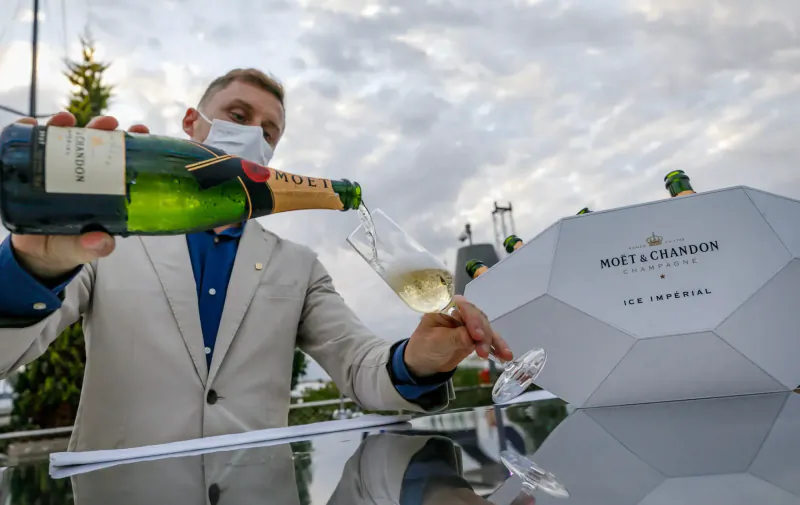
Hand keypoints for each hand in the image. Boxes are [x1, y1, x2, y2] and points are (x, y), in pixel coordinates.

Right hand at [10, 113, 149, 278]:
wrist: (36, 253)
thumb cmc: (69, 246)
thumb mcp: (83, 249)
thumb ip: (94, 247)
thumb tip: (102, 242)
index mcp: (105, 188)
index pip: (120, 159)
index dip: (131, 143)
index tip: (140, 131)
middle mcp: (84, 173)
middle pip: (95, 142)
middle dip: (102, 127)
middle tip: (107, 124)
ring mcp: (59, 169)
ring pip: (65, 139)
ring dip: (67, 125)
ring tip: (66, 120)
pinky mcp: (34, 169)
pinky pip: (31, 145)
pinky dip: (30, 130)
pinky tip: (31, 123)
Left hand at [403, 295, 513, 376]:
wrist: (423, 364)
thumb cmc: (424, 348)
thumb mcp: (436, 342)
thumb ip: (454, 338)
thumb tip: (472, 337)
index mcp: (445, 308)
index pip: (463, 306)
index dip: (472, 318)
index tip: (476, 335)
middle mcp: (459, 313)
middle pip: (477, 317)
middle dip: (484, 334)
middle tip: (483, 351)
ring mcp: (468, 325)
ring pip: (486, 329)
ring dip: (494, 341)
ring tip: (502, 355)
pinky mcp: (474, 338)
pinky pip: (488, 340)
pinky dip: (497, 347)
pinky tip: (506, 355)